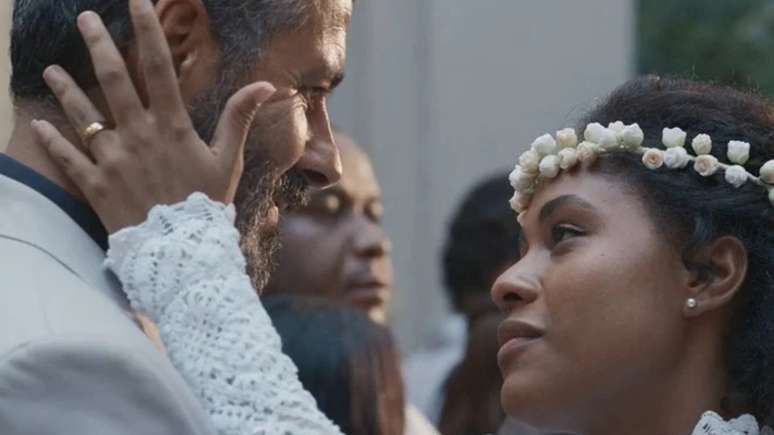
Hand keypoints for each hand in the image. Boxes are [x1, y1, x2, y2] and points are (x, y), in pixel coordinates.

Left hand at [31, 0, 275, 233]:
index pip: (159, 68)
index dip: (148, 30)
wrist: (182, 251)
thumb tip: (265, 85)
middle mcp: (136, 135)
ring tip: (51, 69)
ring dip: (65, 89)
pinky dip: (52, 141)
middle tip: (84, 19)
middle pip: (113, 80)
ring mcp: (112, 159)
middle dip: (98, 44)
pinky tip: (38, 126)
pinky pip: (68, 158)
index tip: (137, 2)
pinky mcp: (94, 185)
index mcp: (171, 126)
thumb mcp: (228, 160)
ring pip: (82, 115)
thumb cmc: (207, 204)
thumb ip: (239, 118)